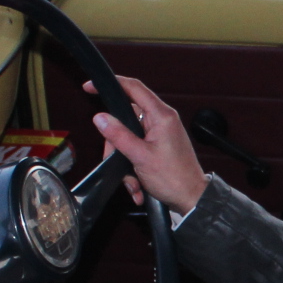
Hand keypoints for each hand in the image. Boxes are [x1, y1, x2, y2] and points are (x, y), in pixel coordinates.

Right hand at [88, 75, 208, 210]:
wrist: (192, 200)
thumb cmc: (175, 179)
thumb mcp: (140, 156)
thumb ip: (119, 135)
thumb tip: (101, 117)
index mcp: (161, 116)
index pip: (134, 88)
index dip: (112, 83)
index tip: (91, 86)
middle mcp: (162, 121)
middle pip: (125, 120)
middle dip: (117, 145)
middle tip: (117, 161)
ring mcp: (160, 134)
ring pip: (128, 139)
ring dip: (125, 163)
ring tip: (133, 182)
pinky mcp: (158, 147)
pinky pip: (136, 151)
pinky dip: (133, 169)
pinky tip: (137, 185)